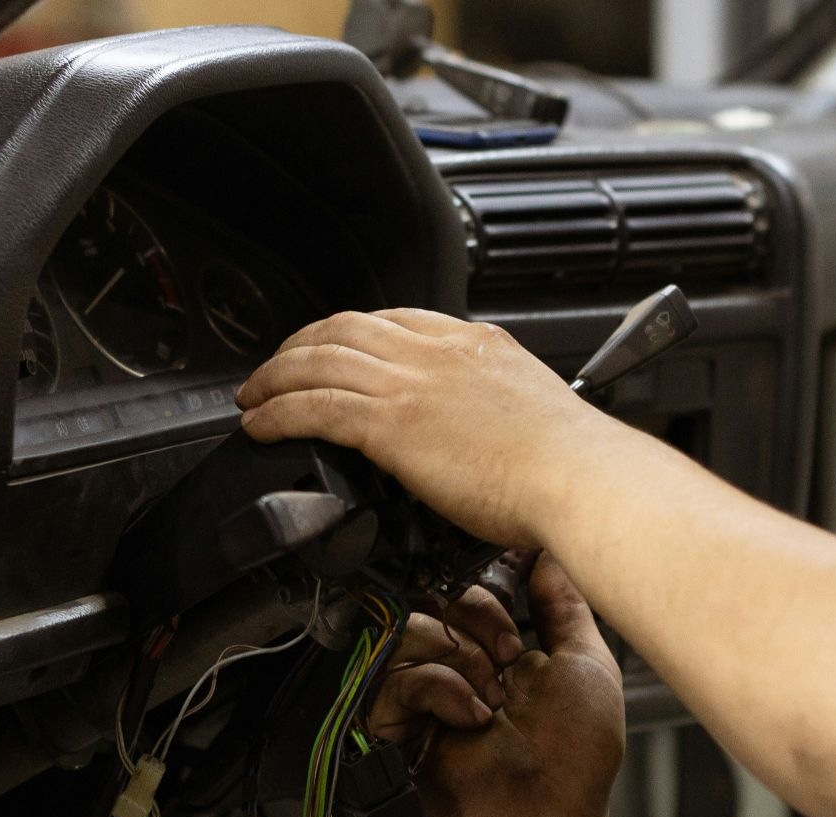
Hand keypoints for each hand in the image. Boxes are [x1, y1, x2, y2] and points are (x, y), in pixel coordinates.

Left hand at [234, 309, 622, 550]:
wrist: (581, 479)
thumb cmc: (574, 467)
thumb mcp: (536, 414)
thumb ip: (498, 412)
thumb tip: (484, 440)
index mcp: (479, 344)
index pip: (399, 319)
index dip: (354, 332)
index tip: (336, 350)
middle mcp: (440, 352)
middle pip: (347, 327)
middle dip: (301, 345)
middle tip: (276, 369)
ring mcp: (414, 383)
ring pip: (319, 359)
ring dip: (275, 376)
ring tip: (253, 396)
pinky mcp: (393, 424)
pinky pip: (313, 406)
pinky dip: (277, 412)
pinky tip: (260, 425)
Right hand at [369, 553, 624, 816]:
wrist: (547, 815)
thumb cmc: (576, 757)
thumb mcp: (587, 663)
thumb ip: (565, 605)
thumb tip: (548, 555)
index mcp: (499, 654)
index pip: (468, 591)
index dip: (488, 598)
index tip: (517, 629)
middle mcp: (458, 668)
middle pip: (435, 599)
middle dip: (478, 624)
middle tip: (508, 663)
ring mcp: (425, 695)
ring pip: (411, 629)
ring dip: (461, 658)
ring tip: (490, 698)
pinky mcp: (395, 723)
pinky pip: (395, 675)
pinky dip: (440, 688)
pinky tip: (470, 717)